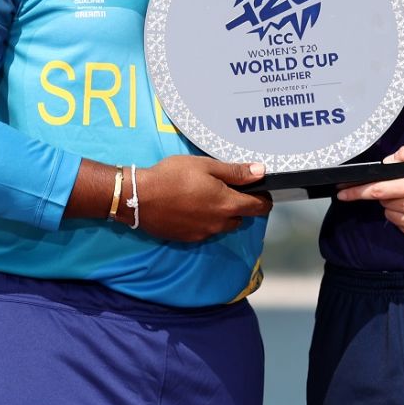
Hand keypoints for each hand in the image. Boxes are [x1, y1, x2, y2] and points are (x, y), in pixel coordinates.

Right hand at [136, 156, 271, 241]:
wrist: (139, 197)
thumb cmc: (173, 176)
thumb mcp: (206, 166)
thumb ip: (235, 172)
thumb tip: (261, 172)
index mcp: (227, 204)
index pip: (259, 208)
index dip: (264, 199)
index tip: (261, 191)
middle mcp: (219, 223)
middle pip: (241, 217)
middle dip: (239, 204)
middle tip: (225, 187)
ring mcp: (204, 233)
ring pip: (223, 225)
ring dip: (222, 214)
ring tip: (206, 196)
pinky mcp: (189, 238)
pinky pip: (206, 230)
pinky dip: (205, 220)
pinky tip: (191, 207)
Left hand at [335, 146, 403, 240]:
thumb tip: (387, 162)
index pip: (376, 190)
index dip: (356, 192)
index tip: (340, 193)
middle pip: (382, 200)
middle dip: (385, 192)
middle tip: (403, 185)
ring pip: (389, 213)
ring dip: (393, 204)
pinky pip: (400, 225)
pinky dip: (402, 216)